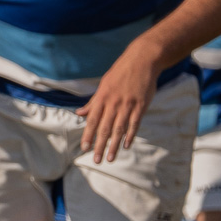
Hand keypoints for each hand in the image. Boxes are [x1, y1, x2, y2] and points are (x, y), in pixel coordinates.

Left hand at [78, 43, 159, 163]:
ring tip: (110, 158)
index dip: (88, 135)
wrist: (142, 60)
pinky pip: (134, 123)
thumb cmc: (120, 73)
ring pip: (119, 129)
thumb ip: (93, 102)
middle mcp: (114, 103)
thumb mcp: (104, 85)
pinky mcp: (141, 105)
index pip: (93, 120)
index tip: (84, 148)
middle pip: (105, 128)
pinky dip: (130, 135)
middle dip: (100, 146)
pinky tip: (126, 146)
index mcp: (102, 97)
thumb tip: (79, 114)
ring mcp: (128, 105)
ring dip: (114, 145)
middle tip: (97, 160)